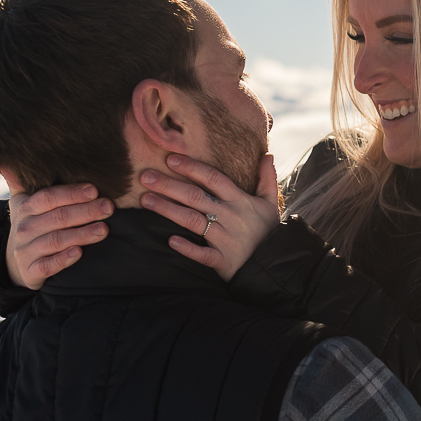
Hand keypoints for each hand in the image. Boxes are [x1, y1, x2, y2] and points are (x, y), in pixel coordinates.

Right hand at [7, 184, 111, 288]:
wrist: (20, 263)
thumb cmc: (34, 225)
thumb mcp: (27, 202)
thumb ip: (27, 180)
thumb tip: (10, 154)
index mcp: (25, 206)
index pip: (48, 197)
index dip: (71, 193)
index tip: (95, 190)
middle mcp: (23, 227)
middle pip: (57, 217)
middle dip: (85, 211)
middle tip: (108, 207)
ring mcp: (25, 250)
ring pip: (56, 240)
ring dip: (81, 234)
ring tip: (104, 229)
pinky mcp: (31, 271)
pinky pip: (47, 266)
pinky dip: (63, 259)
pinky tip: (79, 253)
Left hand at [138, 152, 280, 281]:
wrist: (275, 266)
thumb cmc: (267, 232)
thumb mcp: (270, 203)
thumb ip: (267, 178)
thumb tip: (267, 154)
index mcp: (241, 201)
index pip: (213, 179)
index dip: (192, 168)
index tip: (170, 159)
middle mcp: (231, 217)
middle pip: (196, 197)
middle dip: (169, 186)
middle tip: (145, 177)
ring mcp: (226, 239)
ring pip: (193, 221)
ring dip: (168, 210)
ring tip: (146, 200)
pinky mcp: (222, 261)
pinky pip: (202, 254)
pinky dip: (187, 248)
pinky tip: (170, 240)